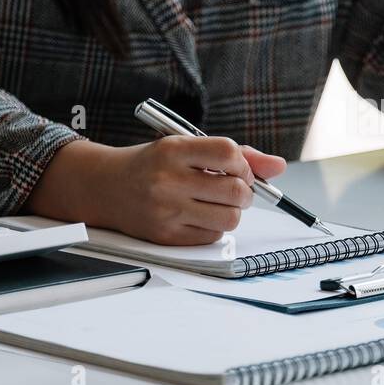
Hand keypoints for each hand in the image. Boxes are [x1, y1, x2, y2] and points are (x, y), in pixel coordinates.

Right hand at [27, 137, 286, 244]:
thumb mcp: (186, 147)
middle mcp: (168, 180)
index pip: (228, 153)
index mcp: (173, 150)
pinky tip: (200, 215)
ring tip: (219, 202)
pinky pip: (213, 236)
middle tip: (233, 188)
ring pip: (230, 218)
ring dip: (233, 211)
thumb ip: (235, 154)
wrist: (104, 187)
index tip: (238, 168)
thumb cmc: (153, 164)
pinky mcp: (165, 236)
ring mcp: (166, 211)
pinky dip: (215, 227)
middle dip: (245, 190)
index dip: (244, 164)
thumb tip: (279, 166)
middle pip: (237, 190)